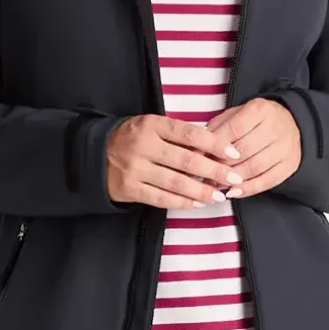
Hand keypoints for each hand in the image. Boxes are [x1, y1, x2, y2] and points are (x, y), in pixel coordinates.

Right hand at [105, 105, 281, 206]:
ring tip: (219, 196)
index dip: (214, 144)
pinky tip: (197, 204)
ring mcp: (136, 168)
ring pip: (176, 182)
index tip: (233, 153)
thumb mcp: (151, 127)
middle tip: (233, 178)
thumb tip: (214, 147)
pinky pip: (161, 198)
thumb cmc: (132, 140)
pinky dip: (182, 202)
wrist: (94, 155)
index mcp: (152, 125)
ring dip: (201, 191)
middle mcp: (144, 146)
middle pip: (186, 160)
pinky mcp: (130, 188)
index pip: (189, 134)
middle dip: (214, 171)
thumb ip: (177, 134)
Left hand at [200, 95, 300, 197]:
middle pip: (244, 150)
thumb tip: (198, 148)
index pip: (234, 129)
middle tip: (205, 174)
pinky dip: (248, 189)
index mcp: (260, 110)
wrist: (291, 123)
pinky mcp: (290, 165)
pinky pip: (267, 181)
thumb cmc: (256, 121)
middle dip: (222, 164)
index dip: (216, 145)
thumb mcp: (236, 115)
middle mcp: (275, 127)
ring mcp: (285, 147)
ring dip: (232, 179)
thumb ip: (217, 128)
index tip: (200, 156)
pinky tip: (233, 192)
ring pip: (255, 167)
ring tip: (215, 184)